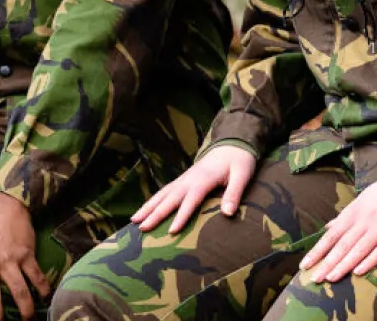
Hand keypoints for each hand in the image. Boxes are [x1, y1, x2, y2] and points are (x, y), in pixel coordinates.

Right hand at [131, 144, 257, 234]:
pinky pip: (164, 192)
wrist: (232, 143)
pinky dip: (152, 201)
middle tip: (142, 228)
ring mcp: (183, 179)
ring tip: (133, 221)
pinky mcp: (182, 180)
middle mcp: (189, 179)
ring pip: (162, 194)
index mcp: (203, 179)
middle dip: (155, 214)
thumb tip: (229, 214)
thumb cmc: (239, 161)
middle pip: (169, 198)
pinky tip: (144, 210)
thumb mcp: (242, 175)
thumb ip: (234, 193)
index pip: (190, 200)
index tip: (171, 231)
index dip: (181, 216)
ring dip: (147, 207)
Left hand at [298, 182, 376, 283]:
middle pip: (343, 245)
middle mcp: (364, 220)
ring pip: (359, 249)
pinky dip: (370, 261)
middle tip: (315, 278)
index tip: (305, 265)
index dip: (318, 251)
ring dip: (344, 265)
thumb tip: (327, 228)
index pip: (331, 235)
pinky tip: (359, 272)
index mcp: (353, 213)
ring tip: (331, 278)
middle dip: (328, 262)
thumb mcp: (360, 201)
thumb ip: (344, 217)